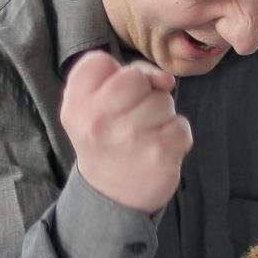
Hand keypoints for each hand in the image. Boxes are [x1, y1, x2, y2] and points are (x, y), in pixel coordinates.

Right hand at [63, 50, 191, 213]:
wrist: (112, 195)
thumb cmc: (108, 139)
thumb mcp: (95, 106)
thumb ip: (125, 76)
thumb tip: (165, 80)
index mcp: (76, 105)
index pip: (100, 61)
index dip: (114, 75)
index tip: (111, 100)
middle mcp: (98, 121)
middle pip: (136, 77)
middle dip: (142, 93)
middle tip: (132, 118)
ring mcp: (130, 137)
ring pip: (163, 100)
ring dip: (161, 115)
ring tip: (144, 136)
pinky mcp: (160, 154)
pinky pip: (181, 125)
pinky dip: (176, 135)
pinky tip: (158, 149)